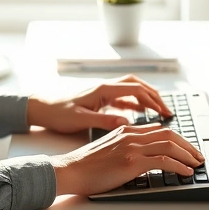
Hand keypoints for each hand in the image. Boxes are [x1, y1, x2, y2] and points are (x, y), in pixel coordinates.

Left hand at [27, 75, 172, 133]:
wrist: (41, 107)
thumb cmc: (57, 112)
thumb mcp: (80, 120)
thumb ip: (103, 121)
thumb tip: (126, 123)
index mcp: (102, 90)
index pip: (135, 89)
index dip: (152, 99)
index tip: (164, 111)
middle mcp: (104, 87)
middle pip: (137, 86)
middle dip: (154, 96)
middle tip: (167, 111)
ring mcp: (102, 93)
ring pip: (131, 90)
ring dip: (146, 99)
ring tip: (159, 113)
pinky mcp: (99, 99)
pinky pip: (122, 98)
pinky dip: (134, 104)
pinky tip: (140, 114)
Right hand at [49, 123, 203, 195]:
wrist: (71, 170)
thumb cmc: (87, 164)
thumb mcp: (109, 147)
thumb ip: (126, 144)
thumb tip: (146, 150)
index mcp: (126, 130)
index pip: (159, 129)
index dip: (177, 138)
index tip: (187, 148)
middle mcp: (131, 135)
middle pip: (169, 134)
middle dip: (188, 145)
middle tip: (198, 156)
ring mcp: (132, 147)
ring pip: (169, 145)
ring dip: (187, 154)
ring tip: (197, 164)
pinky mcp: (132, 162)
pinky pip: (163, 161)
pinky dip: (179, 165)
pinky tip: (186, 172)